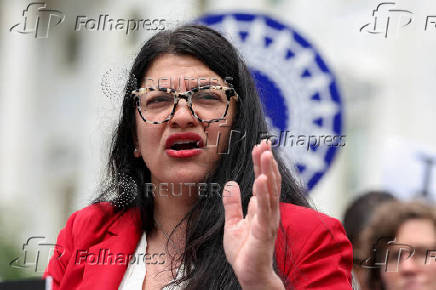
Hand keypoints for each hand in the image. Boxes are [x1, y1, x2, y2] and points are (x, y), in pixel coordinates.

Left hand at [222, 140, 283, 288]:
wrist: (249, 274)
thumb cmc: (244, 251)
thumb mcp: (232, 223)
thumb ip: (232, 204)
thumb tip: (231, 183)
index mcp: (262, 208)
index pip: (263, 180)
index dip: (261, 163)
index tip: (260, 145)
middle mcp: (269, 211)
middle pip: (269, 181)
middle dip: (267, 161)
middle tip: (265, 142)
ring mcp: (268, 220)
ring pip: (269, 191)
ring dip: (267, 171)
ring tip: (265, 153)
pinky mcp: (264, 231)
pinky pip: (264, 209)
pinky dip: (263, 192)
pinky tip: (261, 178)